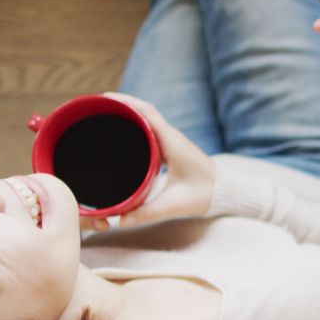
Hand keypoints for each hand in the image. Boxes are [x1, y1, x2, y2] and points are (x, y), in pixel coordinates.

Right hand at [81, 93, 215, 230]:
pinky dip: (135, 127)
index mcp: (172, 142)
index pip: (148, 113)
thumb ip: (147, 213)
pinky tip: (121, 134)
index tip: (105, 98)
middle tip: (96, 106)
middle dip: (121, 105)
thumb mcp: (173, 204)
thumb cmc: (204, 195)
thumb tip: (119, 220)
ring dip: (128, 114)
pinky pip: (151, 131)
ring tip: (103, 115)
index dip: (126, 102)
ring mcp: (172, 141)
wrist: (223, 193)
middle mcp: (172, 137)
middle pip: (144, 112)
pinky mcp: (171, 149)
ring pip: (147, 120)